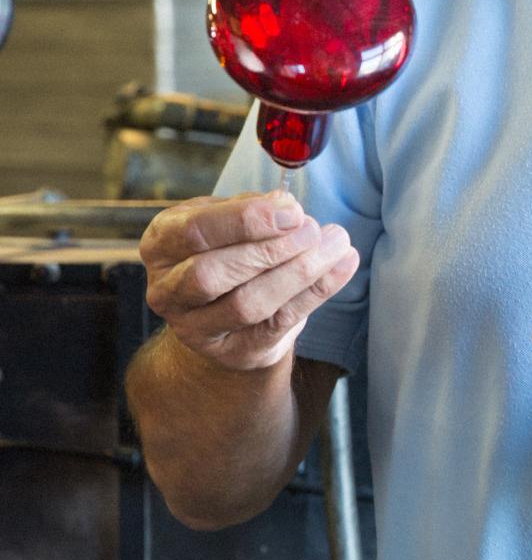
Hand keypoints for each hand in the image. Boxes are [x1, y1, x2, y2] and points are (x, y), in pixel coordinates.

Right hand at [139, 190, 357, 372]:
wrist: (226, 316)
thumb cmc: (227, 253)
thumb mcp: (227, 222)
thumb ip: (251, 209)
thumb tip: (287, 207)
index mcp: (161, 245)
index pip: (195, 232)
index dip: (245, 220)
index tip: (290, 211)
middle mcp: (167, 291)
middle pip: (212, 274)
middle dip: (269, 250)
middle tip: (311, 229)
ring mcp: (196, 329)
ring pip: (247, 304)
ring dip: (298, 272)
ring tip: (335, 245)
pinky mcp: (234, 352)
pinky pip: (279, 323)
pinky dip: (317, 291)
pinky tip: (342, 264)